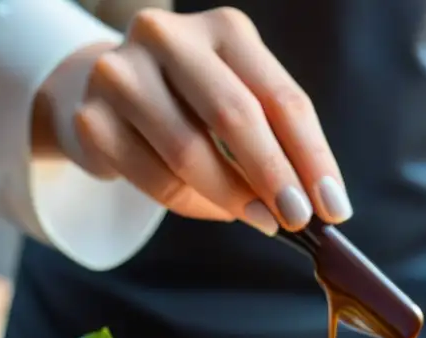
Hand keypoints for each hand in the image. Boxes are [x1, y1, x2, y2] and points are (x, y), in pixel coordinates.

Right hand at [33, 7, 350, 233]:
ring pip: (189, 151)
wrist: (109, 93)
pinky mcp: (92, 118)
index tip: (334, 205)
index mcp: (224, 30)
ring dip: (233, 197)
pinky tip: (212, 209)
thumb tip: (318, 203)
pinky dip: (190, 203)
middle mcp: (168, 37)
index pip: (281, 98)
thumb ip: (276, 142)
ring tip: (260, 220)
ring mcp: (121, 73)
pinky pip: (154, 178)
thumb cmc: (195, 104)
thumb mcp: (242, 103)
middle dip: (274, 176)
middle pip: (235, 116)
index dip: (313, 157)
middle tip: (298, 218)